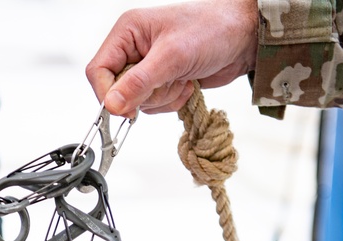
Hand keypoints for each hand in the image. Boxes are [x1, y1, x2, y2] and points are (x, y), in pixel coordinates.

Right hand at [86, 0, 258, 116]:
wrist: (244, 37)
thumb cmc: (212, 30)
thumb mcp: (172, 56)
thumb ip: (139, 82)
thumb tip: (112, 105)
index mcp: (127, 33)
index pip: (98, 71)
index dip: (109, 94)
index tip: (126, 108)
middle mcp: (133, 49)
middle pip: (118, 91)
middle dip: (146, 94)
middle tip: (169, 80)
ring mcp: (148, 67)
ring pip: (137, 102)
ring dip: (163, 97)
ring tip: (183, 77)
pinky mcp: (162, 82)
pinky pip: (155, 106)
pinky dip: (173, 101)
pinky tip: (188, 83)